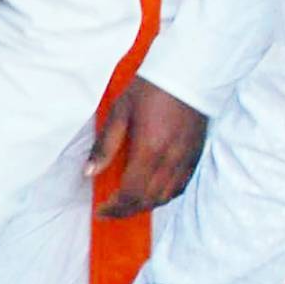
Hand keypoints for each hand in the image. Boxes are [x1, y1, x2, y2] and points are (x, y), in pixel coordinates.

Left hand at [91, 80, 209, 219]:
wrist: (188, 73)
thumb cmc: (151, 88)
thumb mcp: (120, 111)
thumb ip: (105, 145)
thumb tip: (89, 172)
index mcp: (149, 150)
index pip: (131, 193)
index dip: (115, 208)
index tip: (101, 210)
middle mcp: (170, 160)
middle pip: (147, 201)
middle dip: (126, 211)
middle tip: (111, 211)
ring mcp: (185, 160)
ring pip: (165, 198)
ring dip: (145, 206)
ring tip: (128, 204)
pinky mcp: (195, 156)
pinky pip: (180, 187)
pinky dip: (164, 196)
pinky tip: (152, 192)